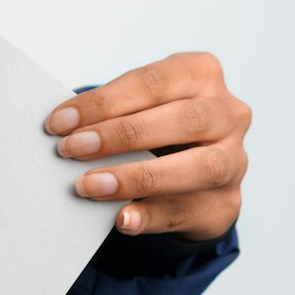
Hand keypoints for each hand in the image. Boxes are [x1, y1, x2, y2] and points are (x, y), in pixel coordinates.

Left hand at [45, 52, 250, 240]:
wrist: (193, 175)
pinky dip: (151, 215)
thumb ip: (114, 113)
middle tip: (72, 149)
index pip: (154, 83)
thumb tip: (63, 129)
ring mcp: (234, 161)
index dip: (104, 102)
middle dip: (122, 134)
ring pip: (200, 167)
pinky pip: (190, 210)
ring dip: (138, 177)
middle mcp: (228, 114)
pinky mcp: (225, 204)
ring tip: (90, 186)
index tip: (59, 122)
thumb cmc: (155, 129)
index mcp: (201, 75)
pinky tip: (122, 218)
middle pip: (184, 120)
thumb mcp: (141, 107)